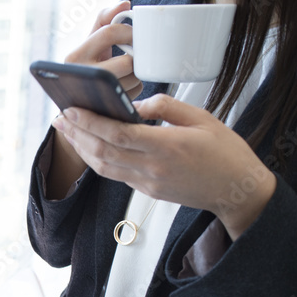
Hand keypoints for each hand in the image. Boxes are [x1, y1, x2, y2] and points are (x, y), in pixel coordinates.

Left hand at [52, 94, 276, 239]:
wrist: (237, 191)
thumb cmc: (225, 152)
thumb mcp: (201, 118)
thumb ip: (166, 107)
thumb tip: (135, 105)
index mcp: (168, 147)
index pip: (119, 134)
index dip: (91, 123)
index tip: (72, 110)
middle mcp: (153, 168)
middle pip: (103, 152)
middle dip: (77, 135)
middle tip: (59, 118)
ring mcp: (148, 183)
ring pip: (104, 167)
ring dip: (82, 148)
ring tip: (68, 131)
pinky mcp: (147, 191)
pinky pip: (116, 174)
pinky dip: (99, 159)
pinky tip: (90, 145)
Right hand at [65, 0, 141, 99]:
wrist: (76, 103)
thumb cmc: (87, 65)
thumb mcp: (90, 42)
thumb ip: (105, 19)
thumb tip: (125, 5)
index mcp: (75, 55)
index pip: (110, 32)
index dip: (128, 32)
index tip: (133, 36)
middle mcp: (81, 76)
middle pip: (126, 61)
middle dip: (134, 58)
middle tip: (131, 57)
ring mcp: (94, 95)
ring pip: (133, 79)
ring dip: (136, 74)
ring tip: (125, 73)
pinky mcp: (106, 109)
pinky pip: (134, 93)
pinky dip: (134, 89)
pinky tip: (124, 87)